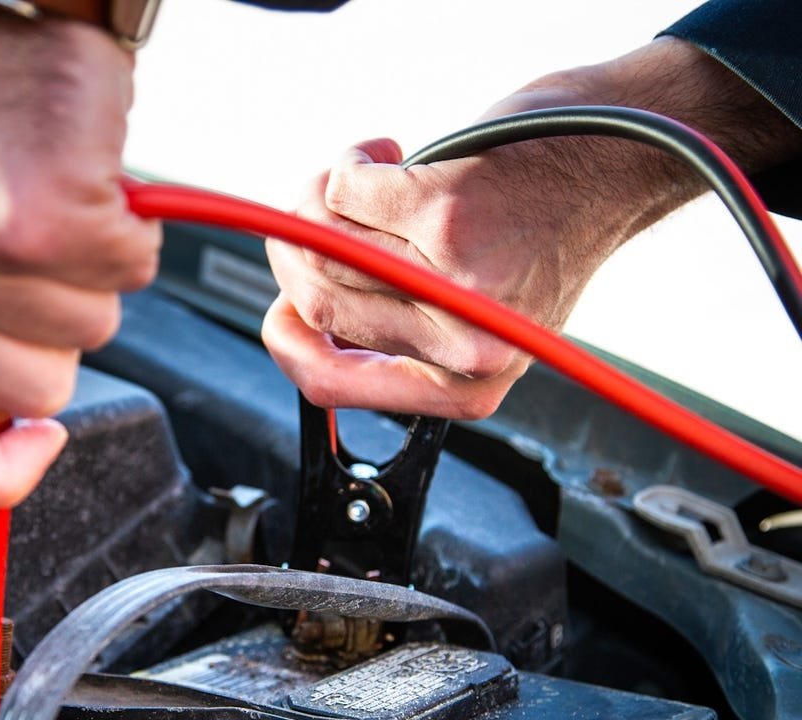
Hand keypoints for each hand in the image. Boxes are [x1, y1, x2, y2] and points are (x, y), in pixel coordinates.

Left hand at [0, 7, 160, 507]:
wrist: (0, 15)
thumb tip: (5, 438)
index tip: (35, 444)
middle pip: (34, 396)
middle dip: (58, 331)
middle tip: (30, 251)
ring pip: (90, 337)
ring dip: (92, 273)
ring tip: (49, 203)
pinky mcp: (38, 217)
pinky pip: (128, 273)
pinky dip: (127, 229)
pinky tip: (81, 177)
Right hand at [263, 37, 801, 418]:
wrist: (612, 166)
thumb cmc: (538, 238)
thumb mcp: (476, 324)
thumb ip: (396, 337)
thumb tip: (292, 317)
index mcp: (460, 385)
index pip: (325, 382)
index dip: (287, 339)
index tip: (286, 306)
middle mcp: (458, 348)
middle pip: (314, 304)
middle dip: (298, 247)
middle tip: (320, 212)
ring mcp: (451, 286)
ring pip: (321, 246)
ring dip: (321, 198)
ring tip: (360, 177)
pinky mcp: (448, 220)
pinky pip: (346, 191)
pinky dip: (352, 163)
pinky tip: (384, 154)